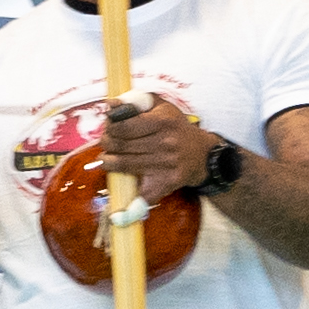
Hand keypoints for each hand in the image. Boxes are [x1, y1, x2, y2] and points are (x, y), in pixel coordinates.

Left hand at [95, 94, 216, 202]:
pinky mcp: (166, 183)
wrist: (202, 155)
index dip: (110, 126)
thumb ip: (137, 101)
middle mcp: (164, 143)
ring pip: (124, 165)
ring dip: (108, 162)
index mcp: (163, 122)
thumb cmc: (177, 128)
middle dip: (107, 143)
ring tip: (106, 158)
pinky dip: (127, 207)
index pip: (124, 125)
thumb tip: (111, 104)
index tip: (108, 127)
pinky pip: (142, 196)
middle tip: (105, 142)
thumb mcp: (163, 107)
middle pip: (121, 145)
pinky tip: (117, 205)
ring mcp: (165, 165)